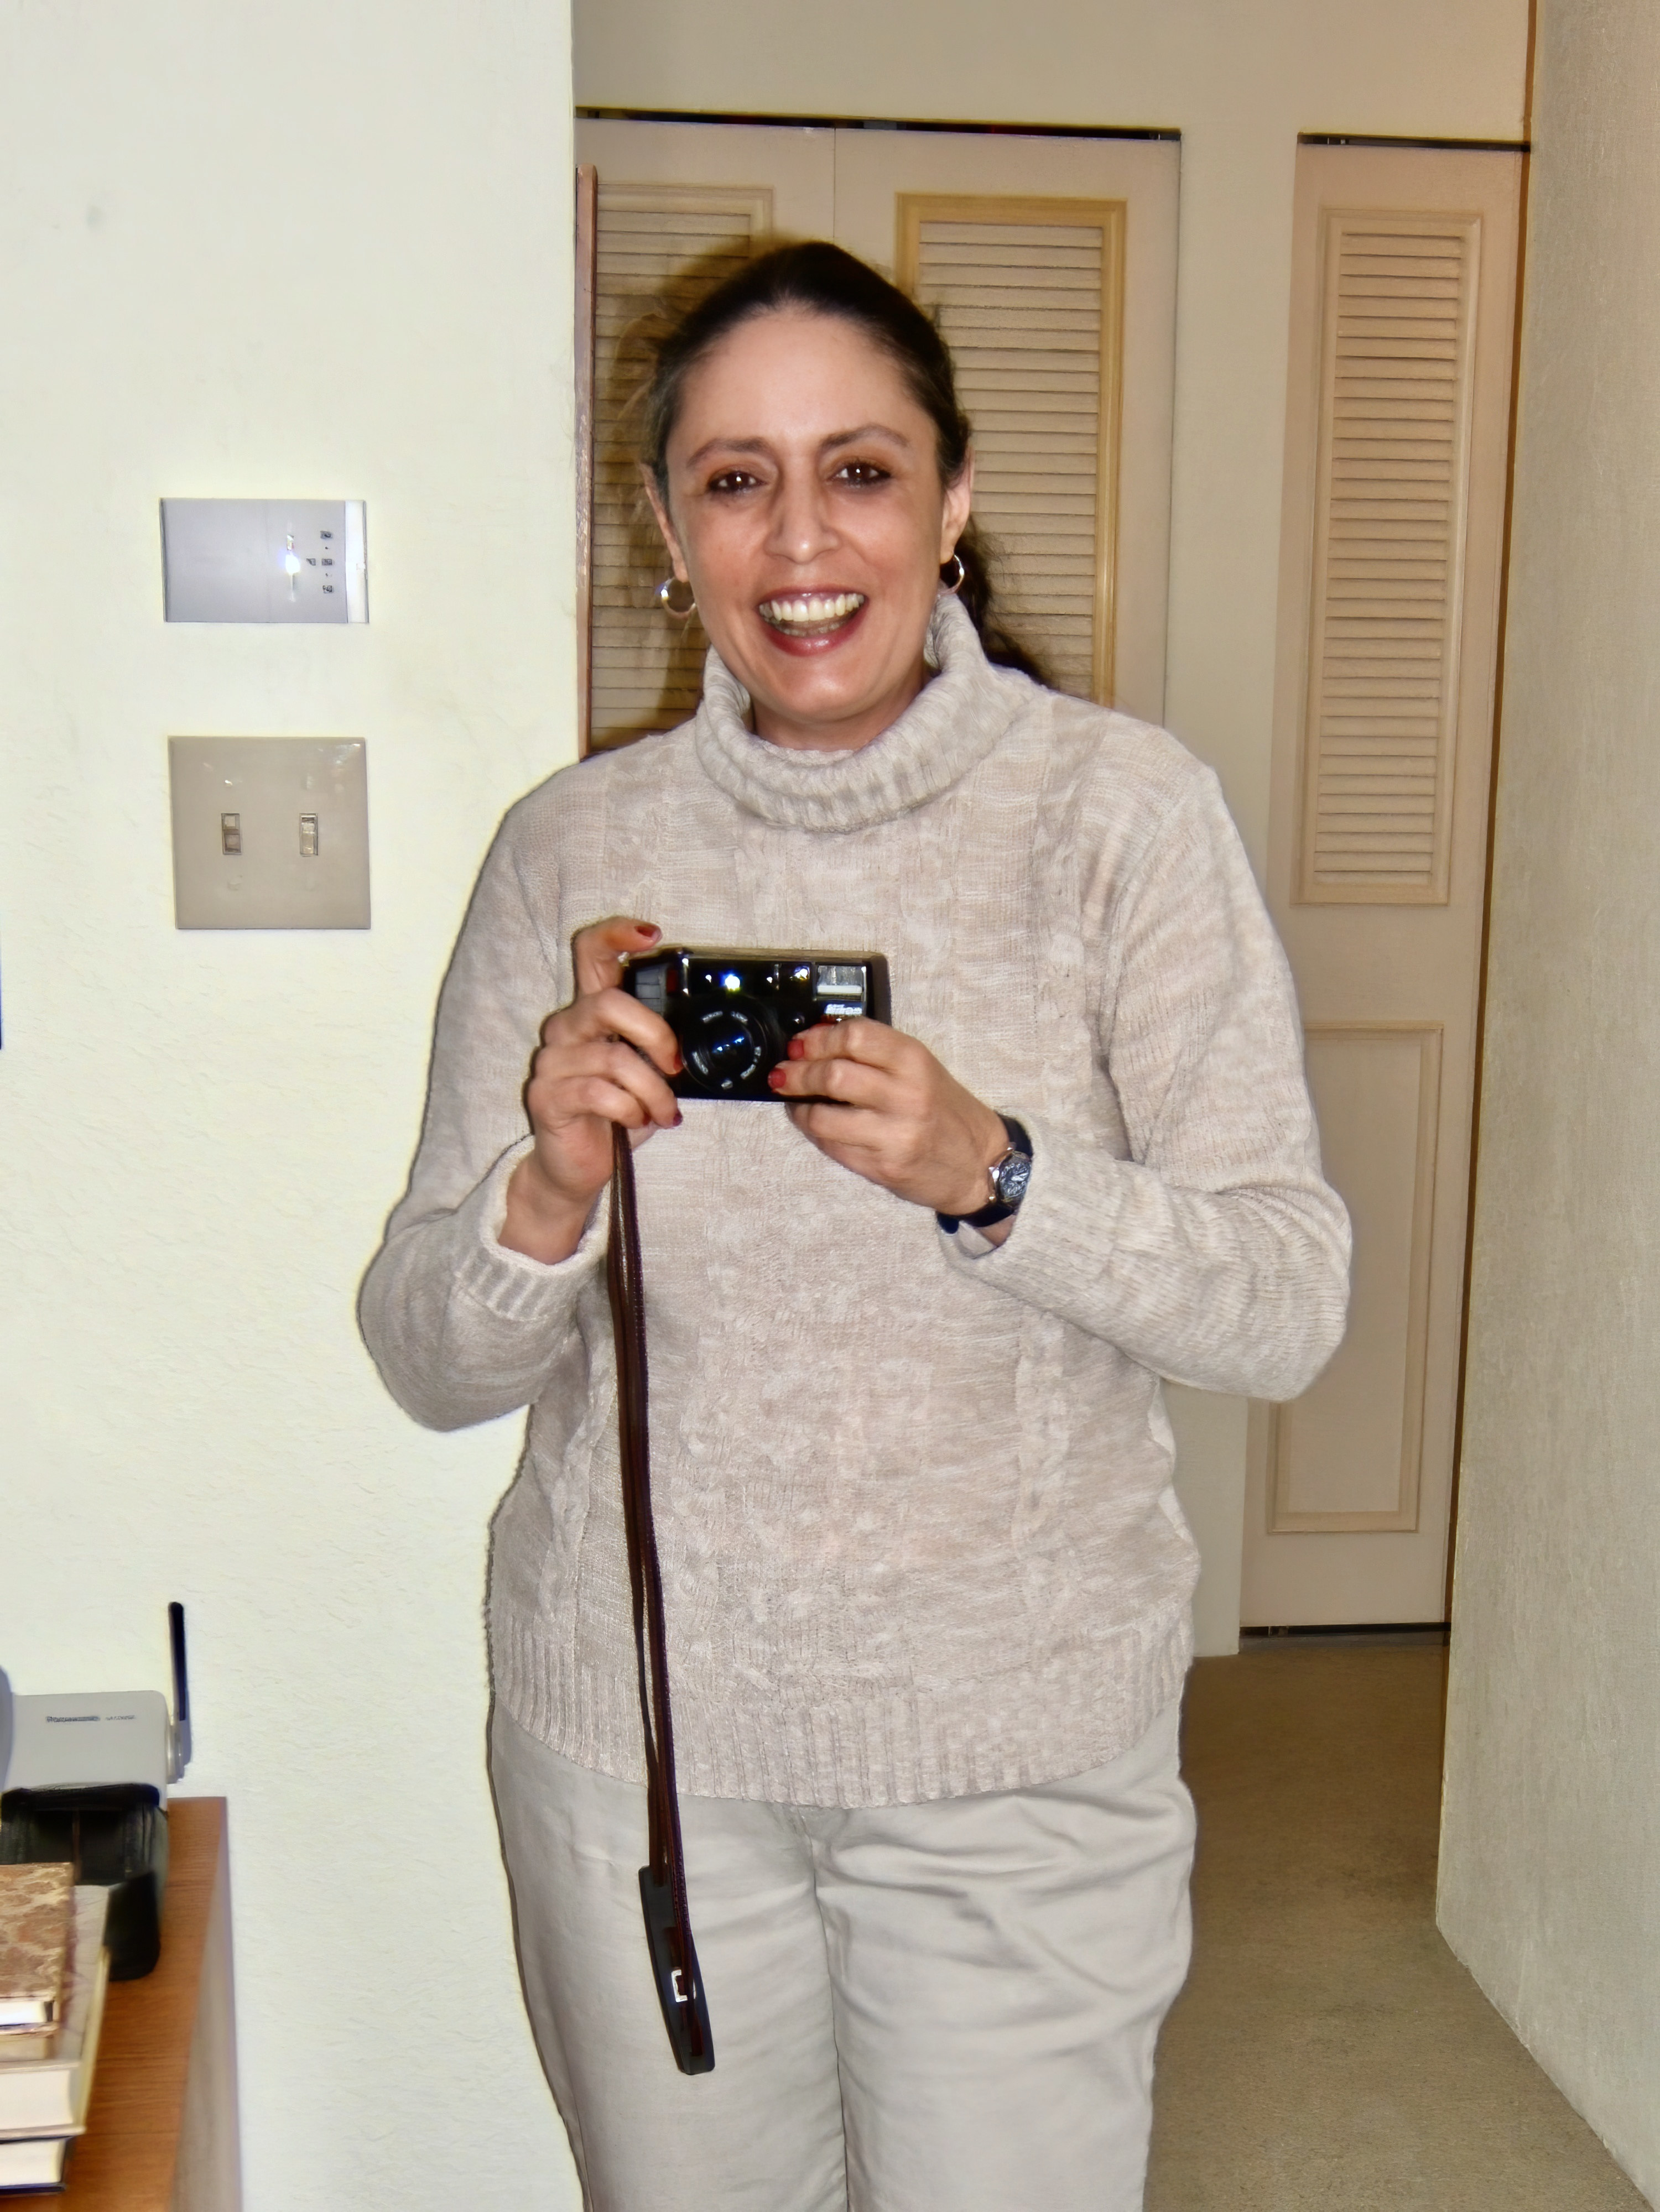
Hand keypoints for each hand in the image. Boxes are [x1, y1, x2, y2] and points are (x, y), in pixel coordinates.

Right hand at [500, 918, 680, 1263]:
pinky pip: (598, 1092)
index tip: (653, 934)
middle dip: (654, 1034)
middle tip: (674, 1064)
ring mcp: (552, 1062)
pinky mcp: (546, 1097)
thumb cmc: (616, 1116)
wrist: (577, 1168)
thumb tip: (698, 1038)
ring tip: (664, 1113)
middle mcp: (566, 1029)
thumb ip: (659, 1047)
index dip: (617, 934)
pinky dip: (631, 1109)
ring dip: (653, 1091)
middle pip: (607, 1002)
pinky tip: (638, 1121)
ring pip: (612, 1058)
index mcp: (591, 1013)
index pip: (591, 953)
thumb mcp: (646, 1073)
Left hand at [767, 1019, 1012, 1231]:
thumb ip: (876, 1055)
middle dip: (797, 1072)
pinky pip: (832, 1146)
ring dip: (798, 1106)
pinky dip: (814, 1133)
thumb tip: (816, 1040)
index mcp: (915, 1061)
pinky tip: (814, 1124)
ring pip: (823, 1116)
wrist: (977, 1163)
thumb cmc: (944, 1110)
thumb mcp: (920, 1069)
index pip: (855, 1035)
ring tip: (794, 1101)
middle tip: (784, 1073)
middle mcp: (906, 1095)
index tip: (800, 1043)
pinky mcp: (882, 1166)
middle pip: (834, 1074)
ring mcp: (894, 1134)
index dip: (818, 1038)